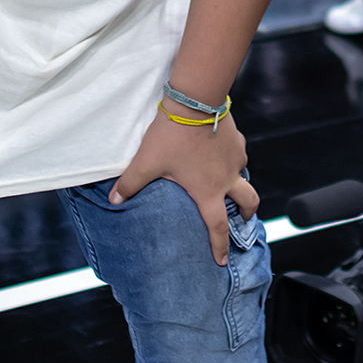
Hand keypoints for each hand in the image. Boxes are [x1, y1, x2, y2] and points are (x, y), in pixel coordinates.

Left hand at [109, 107, 258, 266]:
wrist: (195, 101)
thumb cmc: (171, 136)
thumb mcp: (147, 162)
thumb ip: (130, 184)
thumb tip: (113, 201)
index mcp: (208, 192)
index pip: (218, 227)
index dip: (220, 247)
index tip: (221, 261)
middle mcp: (227, 178)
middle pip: (248, 203)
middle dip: (247, 214)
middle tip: (243, 219)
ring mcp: (235, 158)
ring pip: (243, 175)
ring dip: (238, 183)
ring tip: (227, 181)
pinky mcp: (237, 139)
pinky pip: (239, 153)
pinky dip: (232, 158)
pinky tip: (220, 151)